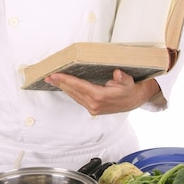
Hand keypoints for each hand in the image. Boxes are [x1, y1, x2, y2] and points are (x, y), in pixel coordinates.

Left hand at [44, 69, 160, 115]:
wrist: (136, 100)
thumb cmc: (131, 89)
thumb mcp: (129, 82)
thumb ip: (122, 78)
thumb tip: (117, 74)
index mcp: (100, 97)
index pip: (79, 86)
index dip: (66, 80)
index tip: (55, 75)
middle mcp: (94, 104)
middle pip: (73, 91)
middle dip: (60, 83)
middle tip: (48, 76)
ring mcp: (93, 108)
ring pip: (74, 96)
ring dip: (63, 87)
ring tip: (52, 80)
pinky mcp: (93, 108)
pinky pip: (78, 98)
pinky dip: (70, 91)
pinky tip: (64, 86)